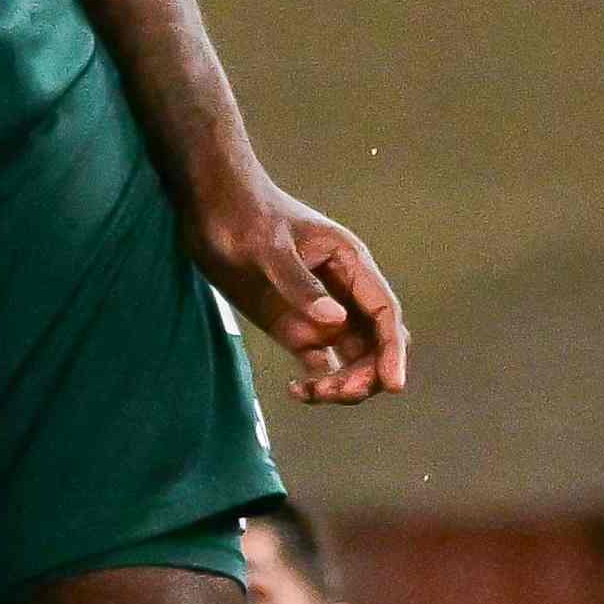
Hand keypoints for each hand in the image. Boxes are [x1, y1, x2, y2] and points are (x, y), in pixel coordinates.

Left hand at [193, 179, 412, 404]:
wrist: (210, 210)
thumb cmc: (244, 215)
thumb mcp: (268, 247)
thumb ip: (299, 284)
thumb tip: (335, 323)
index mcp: (350, 265)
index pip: (384, 312)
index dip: (393, 350)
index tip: (393, 385)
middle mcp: (343, 293)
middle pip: (376, 343)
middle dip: (367, 373)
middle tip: (336, 392)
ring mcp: (321, 313)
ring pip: (354, 359)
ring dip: (344, 383)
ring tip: (312, 392)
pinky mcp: (297, 328)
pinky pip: (321, 365)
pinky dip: (318, 384)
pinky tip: (295, 389)